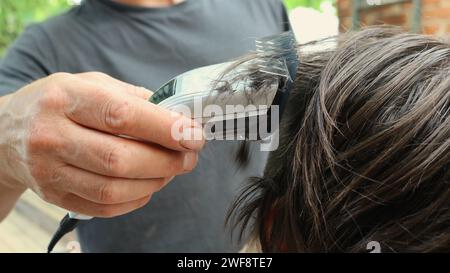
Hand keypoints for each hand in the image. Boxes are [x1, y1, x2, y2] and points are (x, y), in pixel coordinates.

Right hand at [0, 72, 204, 216]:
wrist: (7, 132)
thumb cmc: (60, 103)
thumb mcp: (92, 84)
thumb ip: (134, 99)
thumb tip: (179, 118)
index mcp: (65, 98)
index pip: (122, 115)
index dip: (165, 129)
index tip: (194, 135)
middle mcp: (51, 135)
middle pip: (120, 159)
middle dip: (166, 161)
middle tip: (189, 157)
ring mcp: (49, 170)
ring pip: (113, 189)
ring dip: (155, 182)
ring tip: (171, 170)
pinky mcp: (54, 196)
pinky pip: (104, 207)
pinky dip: (136, 199)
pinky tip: (148, 185)